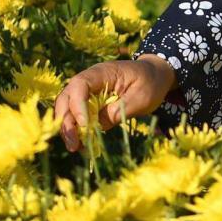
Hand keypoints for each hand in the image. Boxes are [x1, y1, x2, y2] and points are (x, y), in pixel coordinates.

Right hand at [53, 55, 176, 152]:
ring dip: (68, 128)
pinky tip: (82, 145)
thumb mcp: (142, 97)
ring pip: (68, 108)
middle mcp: (90, 81)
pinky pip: (78, 116)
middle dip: (66, 121)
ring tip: (75, 147)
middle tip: (73, 143)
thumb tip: (99, 125)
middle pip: (66, 97)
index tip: (84, 125)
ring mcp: (88, 93)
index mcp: (102, 73)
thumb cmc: (150, 83)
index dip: (77, 105)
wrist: (155, 77)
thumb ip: (121, 109)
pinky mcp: (91, 104)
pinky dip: (77, 130)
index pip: (80, 85)